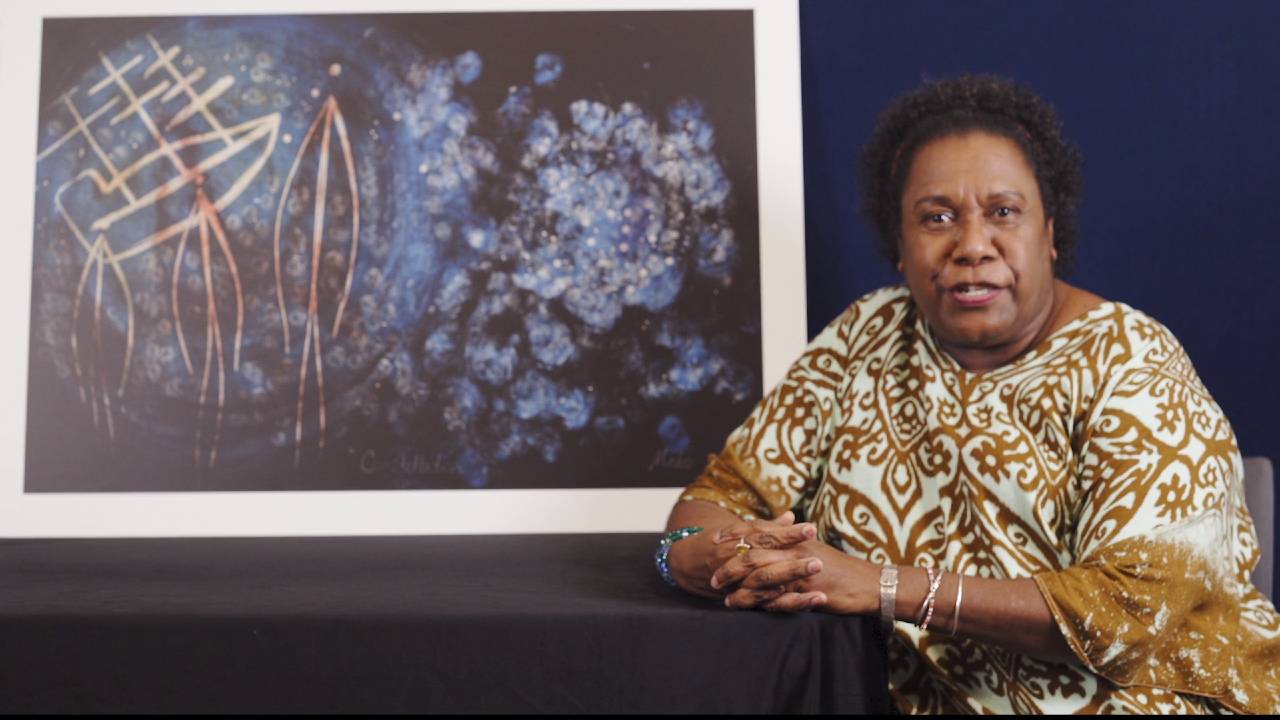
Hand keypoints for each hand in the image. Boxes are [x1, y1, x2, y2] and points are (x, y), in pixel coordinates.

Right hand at [666, 511, 817, 596]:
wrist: (689, 562)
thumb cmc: (720, 543)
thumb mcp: (740, 530)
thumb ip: (768, 526)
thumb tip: (791, 517)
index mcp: (738, 539)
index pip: (765, 535)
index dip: (787, 533)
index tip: (810, 529)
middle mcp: (735, 559)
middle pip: (765, 561)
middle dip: (791, 564)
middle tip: (818, 562)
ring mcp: (736, 581)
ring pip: (764, 585)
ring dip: (791, 587)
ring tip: (820, 591)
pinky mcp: (740, 598)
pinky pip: (763, 603)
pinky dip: (783, 603)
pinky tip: (806, 603)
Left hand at [717, 539, 879, 614]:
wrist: (870, 583)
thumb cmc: (842, 568)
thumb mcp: (815, 549)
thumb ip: (794, 541)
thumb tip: (777, 532)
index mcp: (795, 537)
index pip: (758, 530)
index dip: (735, 533)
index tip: (715, 539)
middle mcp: (794, 549)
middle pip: (752, 551)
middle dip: (728, 562)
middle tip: (711, 573)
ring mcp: (798, 569)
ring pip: (759, 573)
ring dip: (736, 583)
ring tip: (720, 592)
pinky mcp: (804, 589)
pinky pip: (773, 594)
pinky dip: (754, 600)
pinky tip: (741, 605)